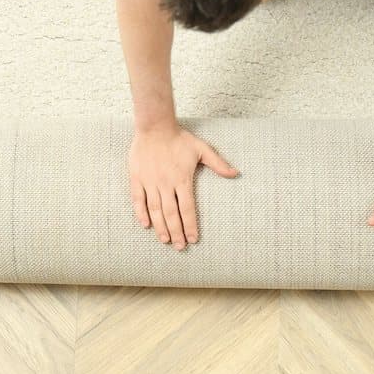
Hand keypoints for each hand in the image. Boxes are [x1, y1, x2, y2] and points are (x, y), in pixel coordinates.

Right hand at [128, 123, 238, 249]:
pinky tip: (146, 225)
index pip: (188, 208)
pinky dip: (141, 213)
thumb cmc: (179, 138)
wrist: (155, 126)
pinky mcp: (137, 178)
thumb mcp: (202, 149)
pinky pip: (138, 199)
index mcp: (182, 179)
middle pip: (172, 214)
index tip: (193, 239)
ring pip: (155, 210)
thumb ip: (218, 164)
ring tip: (165, 240)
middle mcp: (166, 184)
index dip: (190, 225)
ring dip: (160, 227)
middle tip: (180, 247)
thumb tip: (236, 173)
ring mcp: (150, 182)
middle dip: (177, 232)